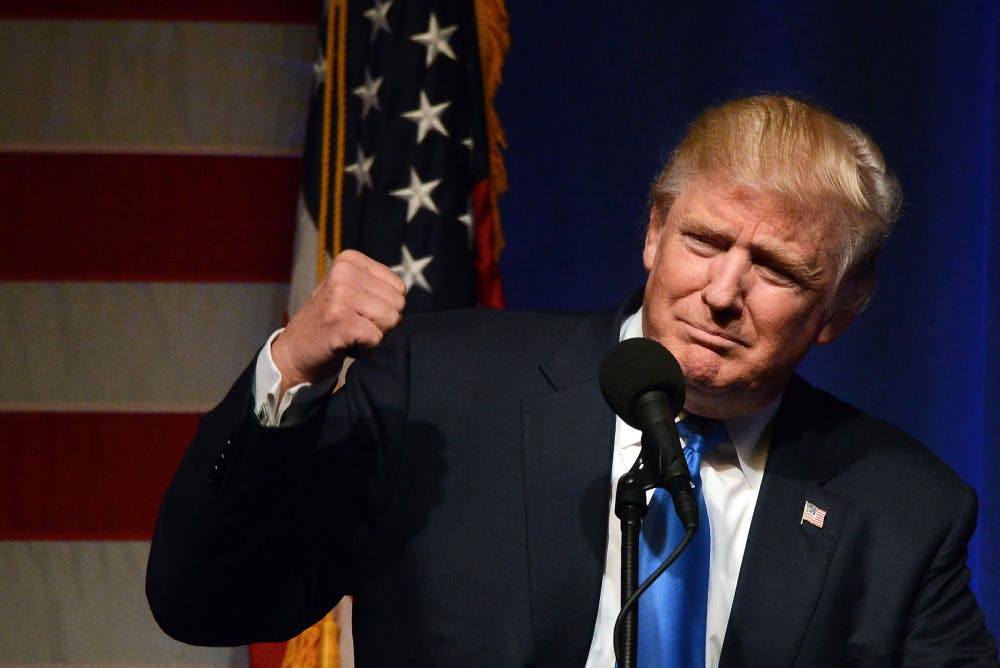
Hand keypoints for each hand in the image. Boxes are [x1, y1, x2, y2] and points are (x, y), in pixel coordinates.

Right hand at [270, 250, 405, 391]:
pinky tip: (345, 344)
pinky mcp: (339, 320)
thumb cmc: (331, 322)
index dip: (384, 306)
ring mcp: (340, 295)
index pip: (399, 287)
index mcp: (350, 260)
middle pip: (398, 303)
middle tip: (353, 325)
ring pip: (391, 320)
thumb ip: (379, 288)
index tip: (358, 311)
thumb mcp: (353, 292)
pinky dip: (365, 348)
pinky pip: (377, 337)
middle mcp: (344, 272)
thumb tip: (405, 297)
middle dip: (381, 322)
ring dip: (374, 335)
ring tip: (349, 333)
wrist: (296, 351)